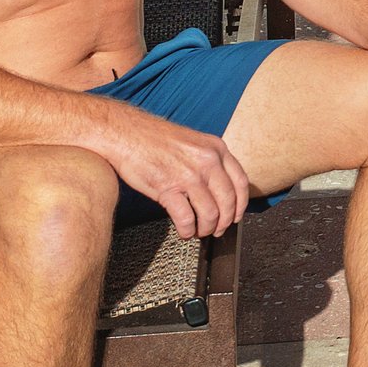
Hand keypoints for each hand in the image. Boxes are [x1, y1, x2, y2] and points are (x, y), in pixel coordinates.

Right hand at [100, 110, 253, 239]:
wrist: (126, 134)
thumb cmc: (155, 140)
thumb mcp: (194, 142)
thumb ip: (210, 161)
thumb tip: (219, 189)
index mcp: (216, 148)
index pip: (241, 182)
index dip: (240, 205)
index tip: (235, 216)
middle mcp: (208, 161)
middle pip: (228, 201)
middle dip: (224, 222)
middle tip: (217, 230)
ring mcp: (189, 175)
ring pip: (211, 213)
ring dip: (206, 229)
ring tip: (198, 232)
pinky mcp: (168, 188)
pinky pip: (187, 218)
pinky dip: (188, 231)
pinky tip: (184, 232)